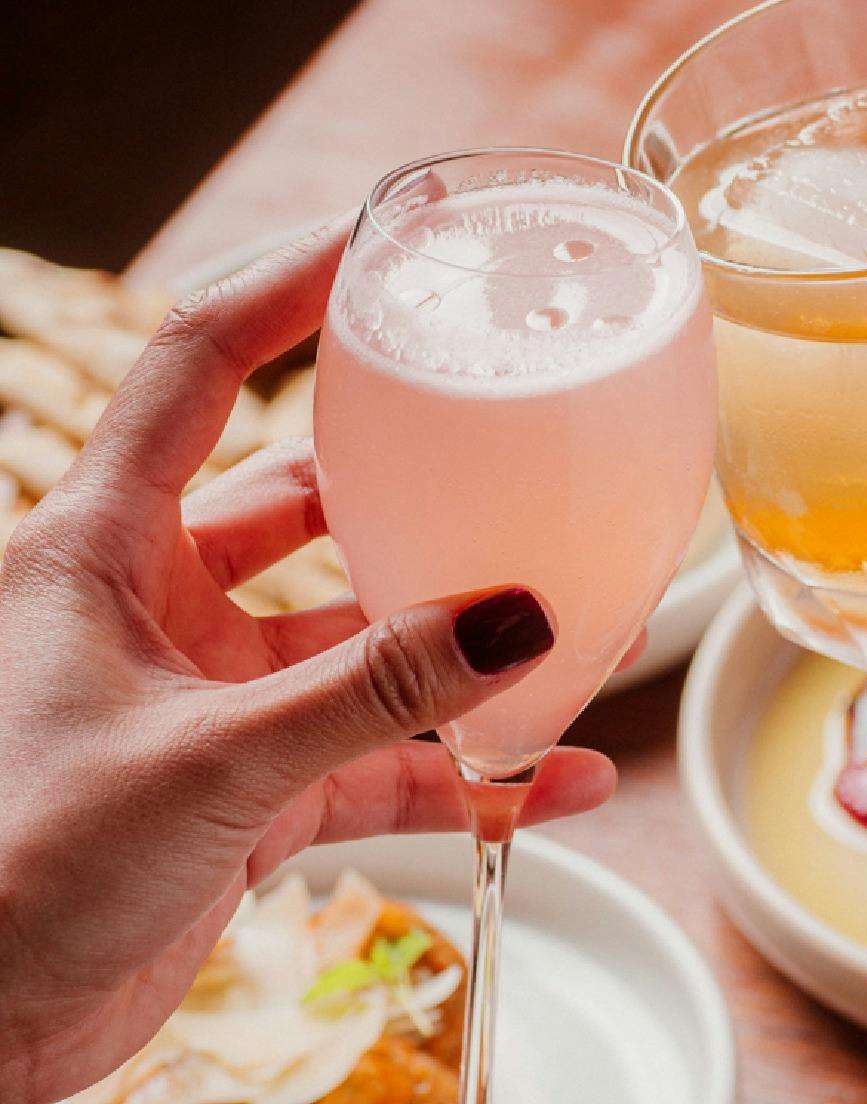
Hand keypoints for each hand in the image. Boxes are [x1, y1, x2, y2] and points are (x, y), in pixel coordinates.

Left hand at [0, 229, 615, 1101]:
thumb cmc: (11, 871)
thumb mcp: (208, 760)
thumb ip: (374, 693)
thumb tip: (516, 622)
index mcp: (100, 550)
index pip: (193, 369)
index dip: (281, 291)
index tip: (377, 244)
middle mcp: (159, 606)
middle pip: (308, 503)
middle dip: (413, 493)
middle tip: (509, 460)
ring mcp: (214, 696)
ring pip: (363, 642)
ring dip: (456, 651)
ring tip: (564, 636)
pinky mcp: (253, 783)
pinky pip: (381, 755)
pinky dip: (461, 770)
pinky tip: (545, 782)